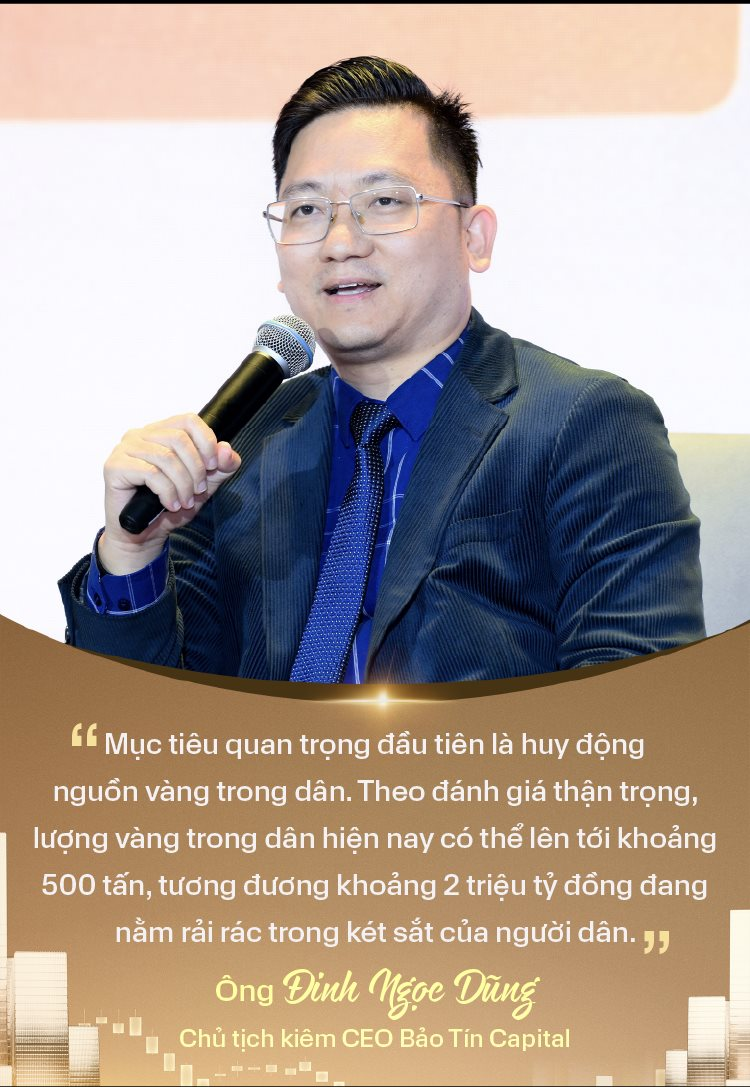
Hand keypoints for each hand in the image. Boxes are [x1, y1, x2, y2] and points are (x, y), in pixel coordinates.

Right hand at [98, 414, 240, 573]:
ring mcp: (125, 449)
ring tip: (185, 502)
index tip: (213, 466)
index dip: (206, 441)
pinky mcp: (114, 466)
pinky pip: (150, 473)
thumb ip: (220, 468)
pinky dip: (167, 492)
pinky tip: (171, 505)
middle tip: (198, 491)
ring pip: (166, 457)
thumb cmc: (169, 507)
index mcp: (161, 432)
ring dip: (183, 484)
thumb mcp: (203, 487)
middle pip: (178, 438)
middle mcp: (140, 435)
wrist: (143, 536)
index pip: (188, 420)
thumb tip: (226, 449)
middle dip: (196, 469)